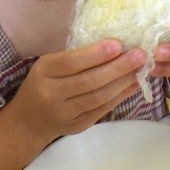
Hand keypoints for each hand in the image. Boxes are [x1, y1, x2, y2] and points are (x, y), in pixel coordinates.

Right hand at [7, 40, 144, 144]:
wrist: (28, 122)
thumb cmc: (44, 82)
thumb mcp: (50, 65)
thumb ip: (75, 57)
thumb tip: (115, 43)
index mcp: (43, 72)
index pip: (71, 63)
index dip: (95, 54)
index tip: (118, 44)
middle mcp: (51, 94)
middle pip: (89, 81)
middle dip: (117, 67)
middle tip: (140, 54)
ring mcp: (64, 114)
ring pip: (98, 97)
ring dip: (123, 82)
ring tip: (141, 67)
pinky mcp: (77, 126)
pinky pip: (102, 109)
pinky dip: (121, 96)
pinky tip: (134, 84)